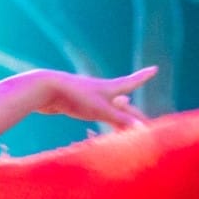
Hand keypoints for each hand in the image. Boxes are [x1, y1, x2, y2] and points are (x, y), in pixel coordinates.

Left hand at [32, 66, 156, 130]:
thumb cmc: (75, 97)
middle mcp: (101, 91)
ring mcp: (88, 98)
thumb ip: (121, 119)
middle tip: (146, 111)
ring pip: (108, 105)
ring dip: (119, 110)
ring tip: (127, 101)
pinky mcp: (75, 104)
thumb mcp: (100, 109)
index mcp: (110, 89)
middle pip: (123, 101)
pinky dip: (101, 113)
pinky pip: (94, 111)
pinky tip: (98, 110)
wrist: (44, 90)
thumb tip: (143, 130)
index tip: (154, 68)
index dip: (143, 77)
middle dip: (134, 106)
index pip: (132, 82)